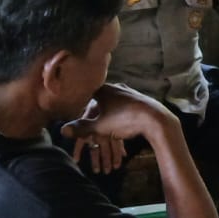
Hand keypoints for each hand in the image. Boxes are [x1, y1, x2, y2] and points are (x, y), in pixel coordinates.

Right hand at [61, 84, 177, 169]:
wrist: (156, 120)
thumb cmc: (125, 121)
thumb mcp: (100, 127)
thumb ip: (81, 128)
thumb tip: (61, 130)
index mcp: (104, 90)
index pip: (87, 91)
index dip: (80, 98)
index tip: (75, 101)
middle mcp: (117, 87)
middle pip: (101, 94)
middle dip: (94, 103)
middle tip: (88, 110)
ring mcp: (130, 92)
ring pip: (114, 98)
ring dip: (109, 106)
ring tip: (104, 114)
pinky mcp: (141, 99)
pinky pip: (126, 103)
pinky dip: (121, 109)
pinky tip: (122, 115)